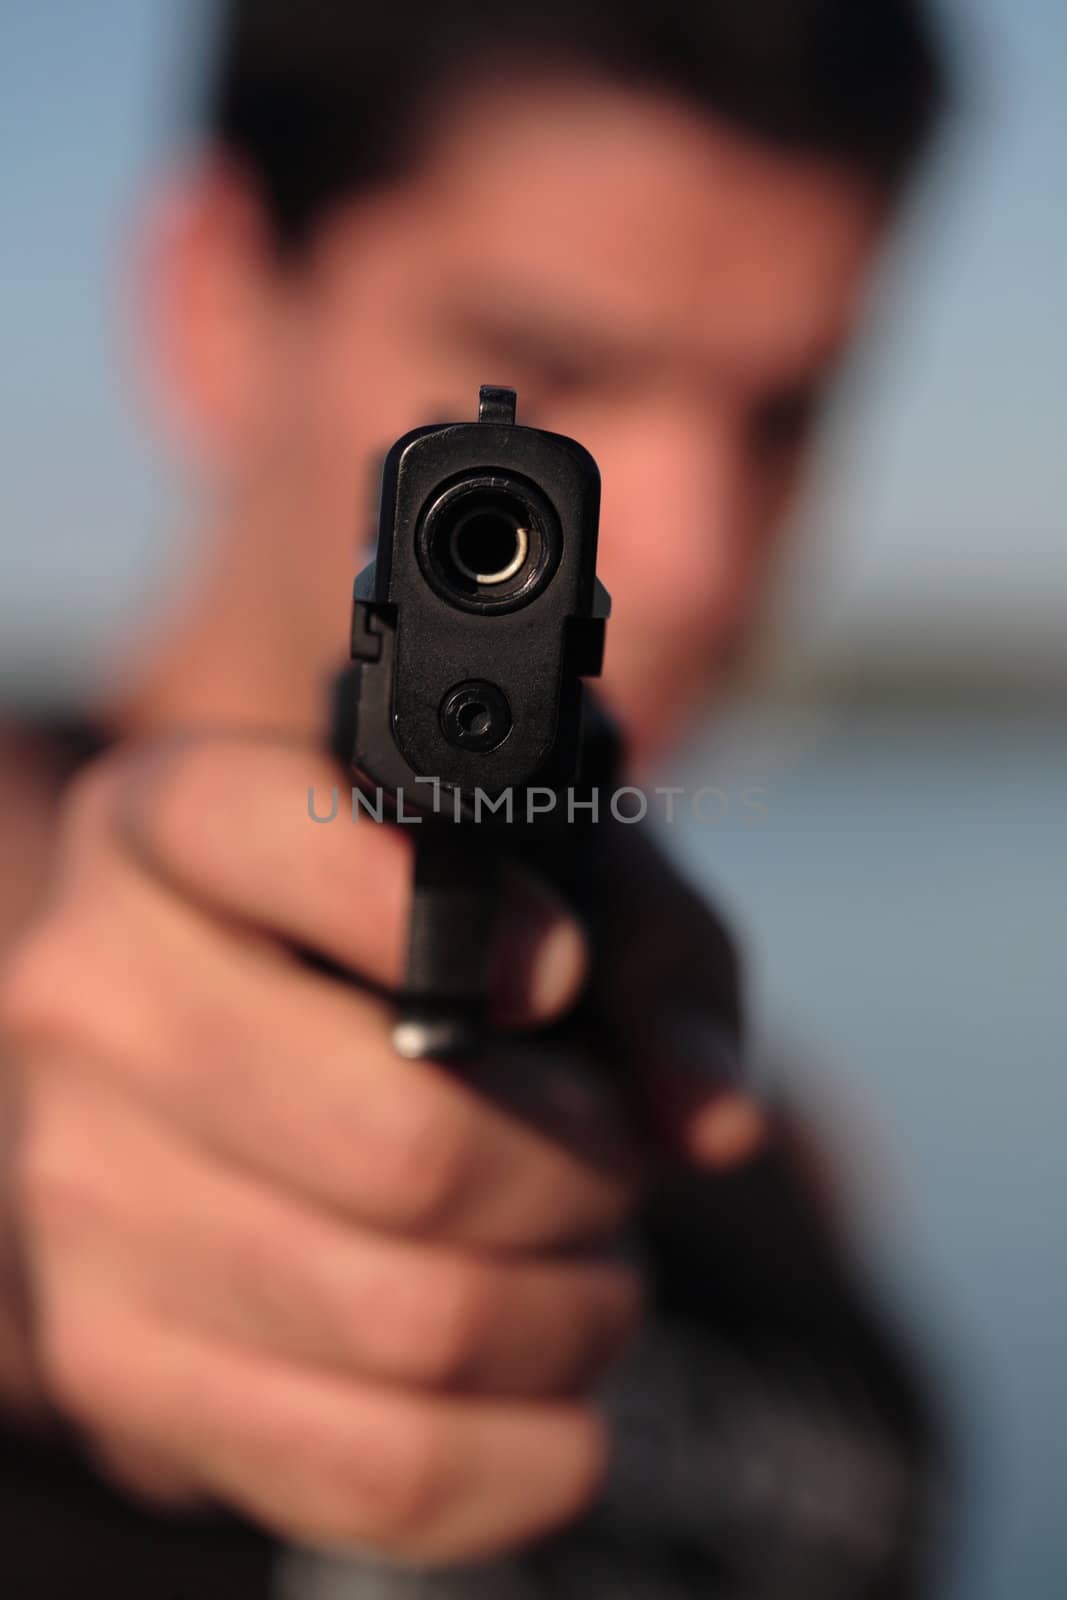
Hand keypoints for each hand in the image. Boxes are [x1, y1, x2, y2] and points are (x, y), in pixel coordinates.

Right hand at [0, 730, 645, 1563]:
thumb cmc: (395, 956)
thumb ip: (652, 956)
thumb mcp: (535, 878)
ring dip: (569, 1310)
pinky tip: (555, 1392)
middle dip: (576, 1171)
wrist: (202, 1076)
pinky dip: (526, 1453)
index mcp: (171, 828)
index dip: (466, 923)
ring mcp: (80, 1196)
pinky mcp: (115, 1363)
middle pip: (401, 1143)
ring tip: (584, 1258)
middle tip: (609, 1155)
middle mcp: (93, 1004)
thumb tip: (707, 1121)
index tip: (555, 974)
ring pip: (408, 1322)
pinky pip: (371, 1469)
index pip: (284, 845)